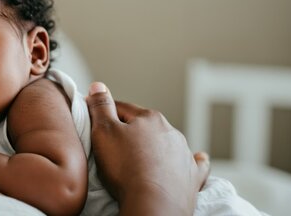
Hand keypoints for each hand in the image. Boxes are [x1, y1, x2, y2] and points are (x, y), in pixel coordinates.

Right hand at [86, 82, 209, 215]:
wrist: (153, 204)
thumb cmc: (126, 169)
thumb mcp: (103, 132)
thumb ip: (101, 107)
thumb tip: (98, 86)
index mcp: (149, 118)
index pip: (122, 108)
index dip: (105, 114)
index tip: (93, 121)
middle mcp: (170, 131)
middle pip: (144, 126)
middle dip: (130, 131)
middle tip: (113, 145)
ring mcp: (183, 154)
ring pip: (166, 143)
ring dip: (154, 146)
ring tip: (138, 159)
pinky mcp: (192, 176)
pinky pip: (195, 163)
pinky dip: (192, 160)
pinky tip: (196, 158)